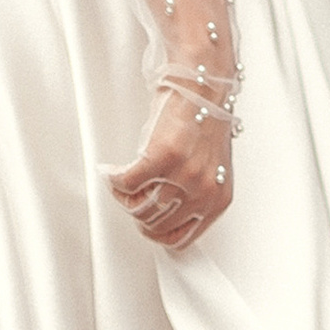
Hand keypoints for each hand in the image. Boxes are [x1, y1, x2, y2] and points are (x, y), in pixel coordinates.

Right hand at [108, 85, 234, 248]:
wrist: (202, 89)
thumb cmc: (204, 123)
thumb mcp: (208, 170)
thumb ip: (193, 196)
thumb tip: (163, 214)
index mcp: (217, 200)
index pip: (181, 239)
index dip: (156, 233)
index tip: (145, 222)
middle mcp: (203, 192)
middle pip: (156, 226)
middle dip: (137, 213)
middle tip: (130, 197)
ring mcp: (184, 177)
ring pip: (139, 208)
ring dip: (123, 198)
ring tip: (120, 183)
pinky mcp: (162, 159)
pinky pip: (127, 183)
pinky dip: (114, 179)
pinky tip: (113, 172)